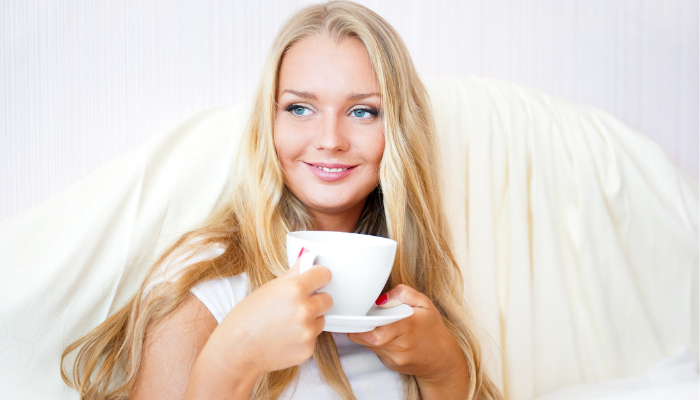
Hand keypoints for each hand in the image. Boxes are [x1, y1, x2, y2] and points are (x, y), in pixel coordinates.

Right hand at [194, 250, 332, 388]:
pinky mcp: (308, 349)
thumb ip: (293, 274)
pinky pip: (313, 337)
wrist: (237, 350)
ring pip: (321, 319)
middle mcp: (305, 309)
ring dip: (311, 320)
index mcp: (295, 288)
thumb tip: (307, 260)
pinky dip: (303, 338)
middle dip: (316, 300)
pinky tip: (285, 338)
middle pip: (328, 299)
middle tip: (297, 305)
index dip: (319, 277)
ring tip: (287, 324)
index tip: (316, 279)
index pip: (324, 274)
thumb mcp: (268, 288)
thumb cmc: (247, 318)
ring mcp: (308, 331)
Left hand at [347, 284, 468, 398]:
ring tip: (376, 322)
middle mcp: (399, 346)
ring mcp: (394, 358)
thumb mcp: (424, 303)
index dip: (362, 322)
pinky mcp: (390, 364)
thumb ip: (403, 293)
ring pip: (367, 344)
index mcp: (407, 327)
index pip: (376, 331)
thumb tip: (381, 299)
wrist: (442, 359)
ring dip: (366, 332)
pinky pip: (374, 350)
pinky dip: (373, 341)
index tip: (359, 313)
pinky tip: (384, 334)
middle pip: (366, 337)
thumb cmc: (432, 328)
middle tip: (362, 315)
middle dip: (360, 325)